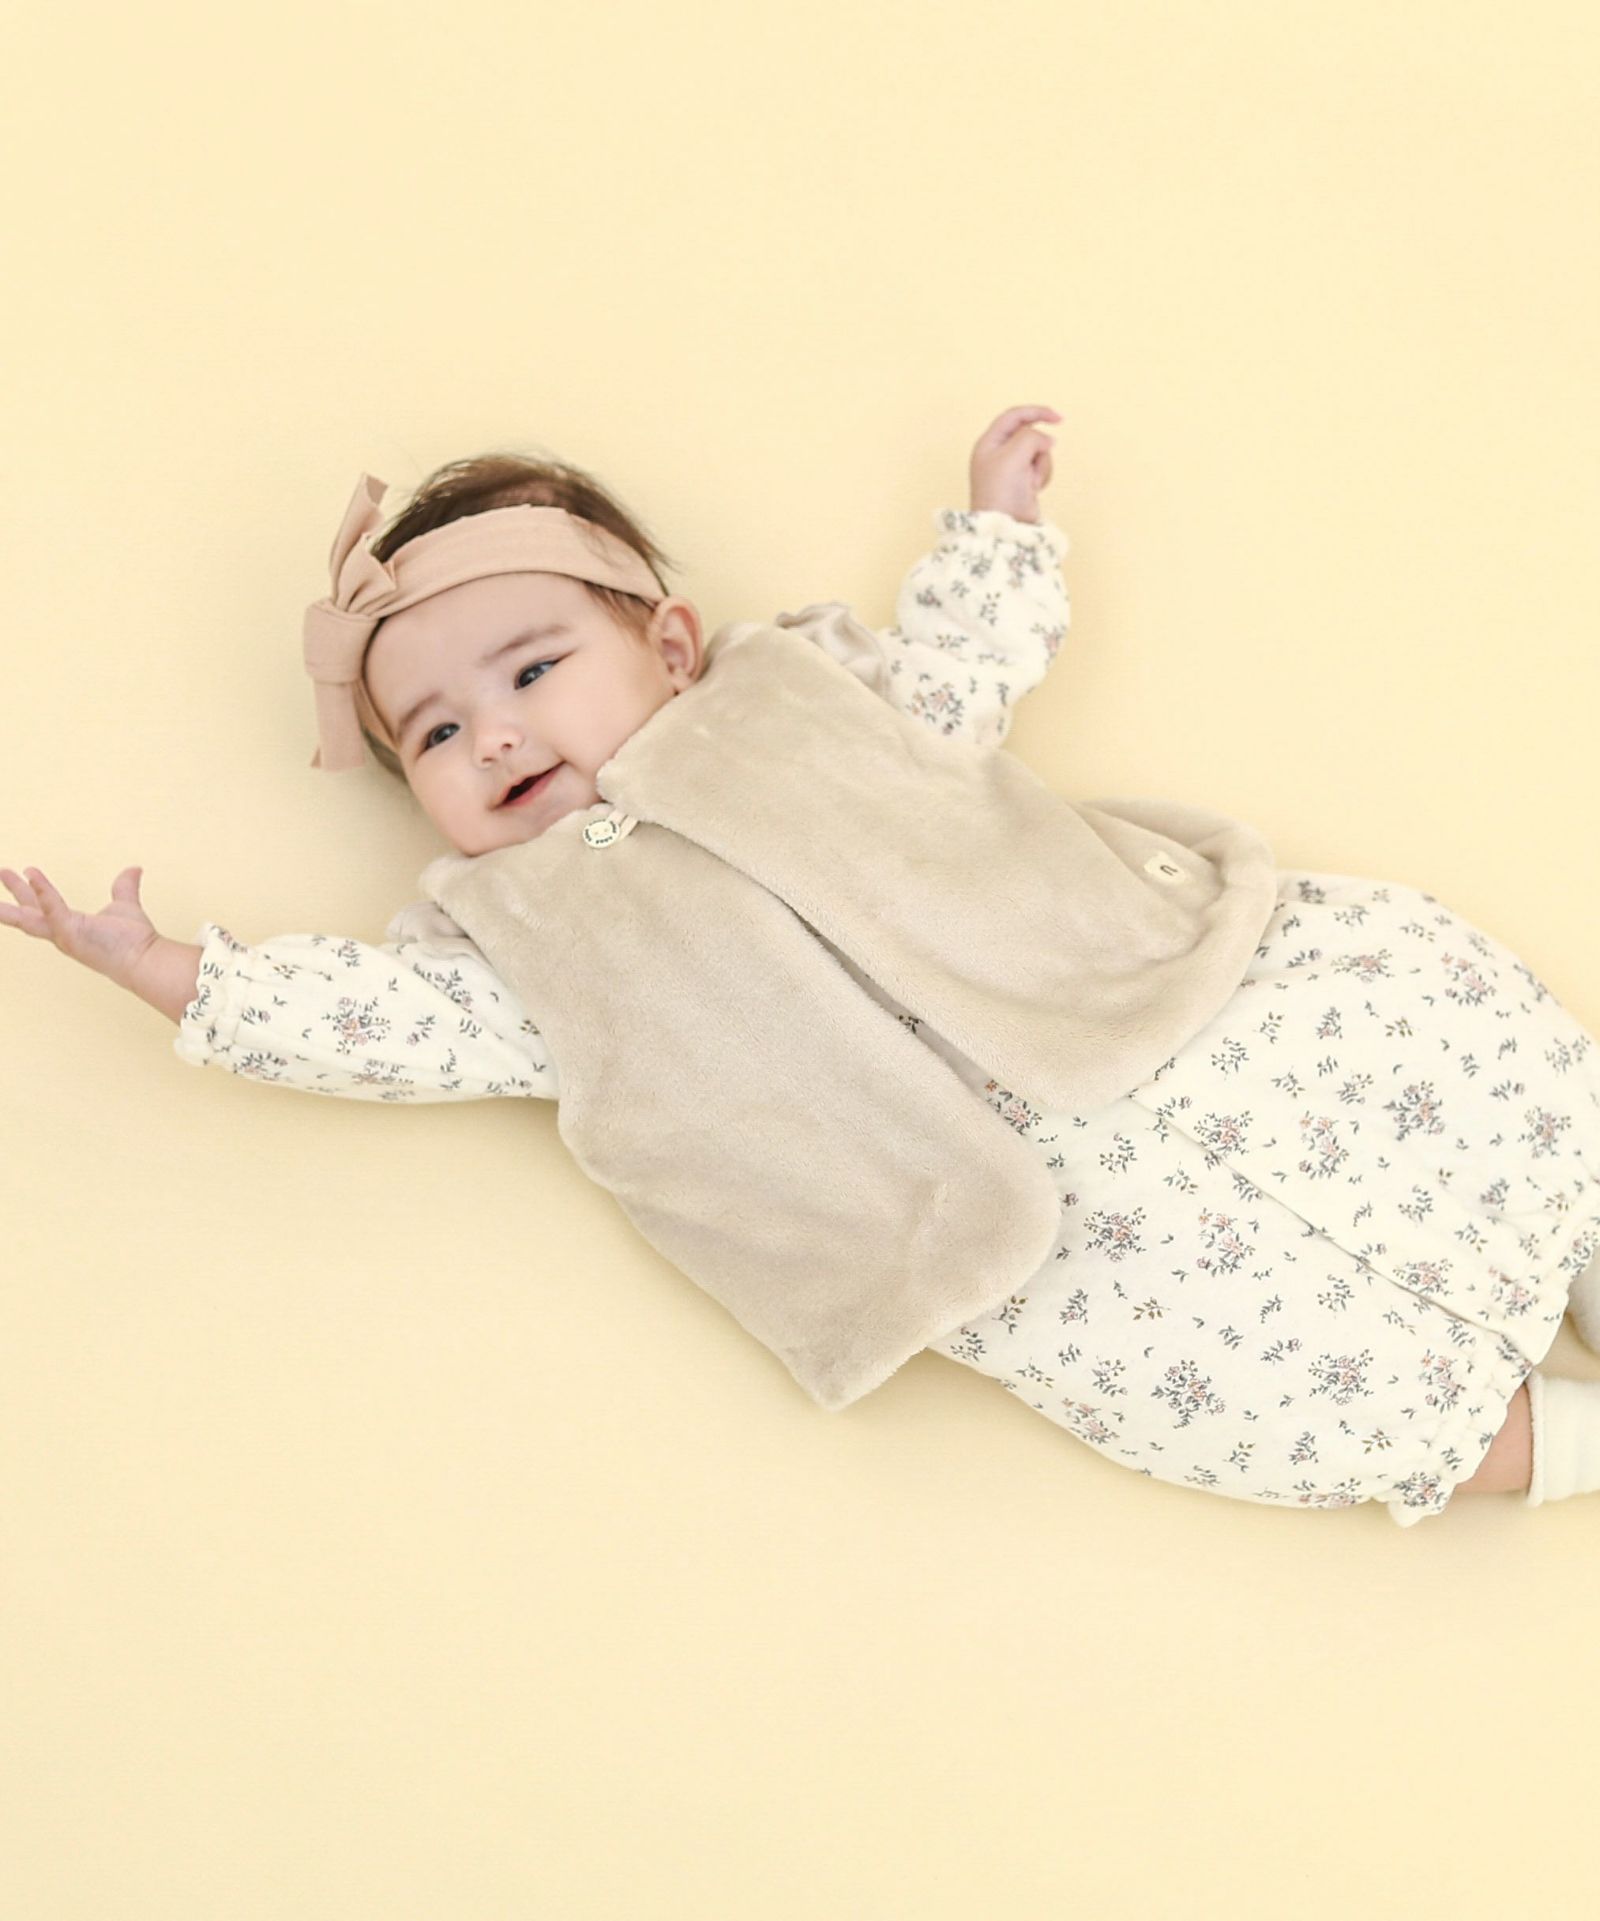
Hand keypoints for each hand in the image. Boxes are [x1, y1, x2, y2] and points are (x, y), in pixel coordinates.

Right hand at [0, 865, 162, 989]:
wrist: (145, 958)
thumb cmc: (135, 940)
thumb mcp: (124, 905)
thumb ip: (125, 887)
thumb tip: (134, 870)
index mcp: (71, 927)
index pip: (44, 907)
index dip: (33, 889)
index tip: (26, 870)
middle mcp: (62, 935)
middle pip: (29, 911)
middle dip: (15, 891)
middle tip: (2, 871)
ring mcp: (63, 937)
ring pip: (28, 918)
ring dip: (12, 900)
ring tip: (1, 878)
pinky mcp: (70, 934)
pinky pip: (53, 909)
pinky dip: (44, 892)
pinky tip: (32, 873)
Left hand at [969, 403, 1060, 522]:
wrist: (1005, 527)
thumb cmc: (1002, 492)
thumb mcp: (1014, 454)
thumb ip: (1031, 437)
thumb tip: (1047, 441)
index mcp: (988, 443)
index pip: (1014, 416)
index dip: (1037, 412)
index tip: (1058, 419)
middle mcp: (998, 453)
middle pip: (1029, 435)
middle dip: (1037, 449)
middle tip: (1032, 465)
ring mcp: (1011, 468)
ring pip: (1039, 452)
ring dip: (1040, 466)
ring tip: (1029, 483)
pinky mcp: (1023, 481)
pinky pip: (1041, 468)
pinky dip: (1041, 476)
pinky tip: (1033, 490)